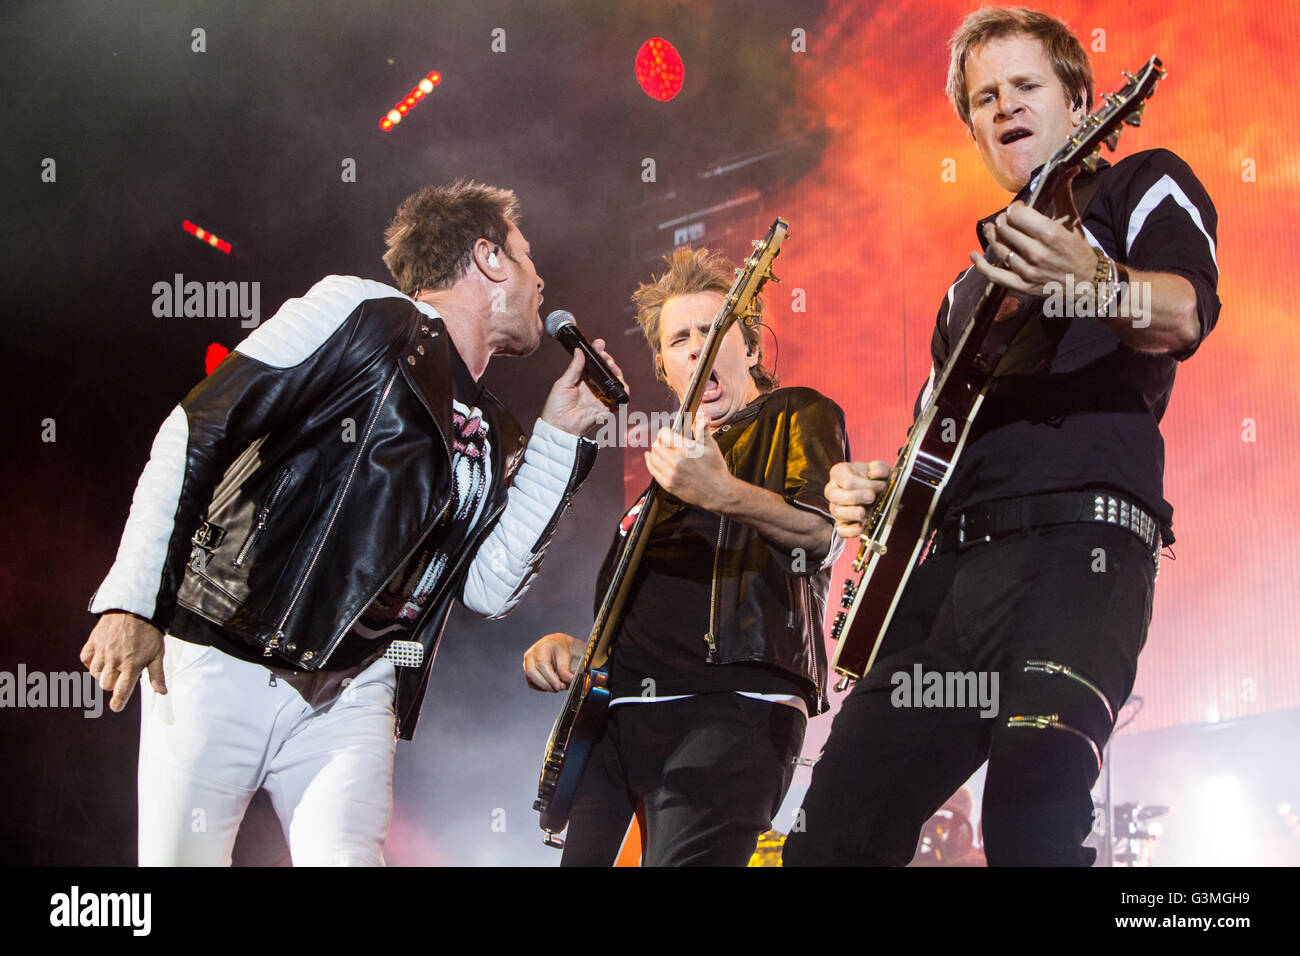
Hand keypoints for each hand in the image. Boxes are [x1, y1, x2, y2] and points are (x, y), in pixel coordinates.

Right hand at [79, 611, 165, 712]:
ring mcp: (102, 651)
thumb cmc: (149, 633)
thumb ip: (157, 675)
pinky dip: (91, 661)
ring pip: (95, 674)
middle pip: (106, 685)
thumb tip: (162, 693)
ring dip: (103, 673)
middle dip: (113, 684)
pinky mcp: (93, 641)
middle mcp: (115, 660)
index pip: (121, 692)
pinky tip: (101, 657)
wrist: (136, 607)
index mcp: (132, 666)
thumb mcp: (157, 653)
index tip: (116, 707)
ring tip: (113, 664)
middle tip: (121, 675)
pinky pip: (86, 659)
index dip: (118, 703)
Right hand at [523, 632, 584, 691]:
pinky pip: (532, 684)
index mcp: (541, 647)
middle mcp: (531, 655)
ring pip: (531, 680)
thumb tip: (569, 680)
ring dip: (545, 687)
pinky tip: (551, 685)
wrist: (556, 646)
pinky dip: (542, 688)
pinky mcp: (527, 672)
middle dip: (547, 684)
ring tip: (557, 686)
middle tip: (560, 687)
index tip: (559, 686)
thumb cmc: (560, 649)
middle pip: (532, 673)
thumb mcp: (566, 656)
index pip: (542, 664)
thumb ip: (566, 669)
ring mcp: (527, 664)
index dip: (550, 678)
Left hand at [539, 338, 627, 436]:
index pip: (593, 363)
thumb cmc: (556, 407)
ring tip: (612, 366)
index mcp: (582, 380)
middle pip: (606, 371)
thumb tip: (579, 351)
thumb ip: (574, 368)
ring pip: (615, 382)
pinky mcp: (606, 408)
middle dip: (608, 361)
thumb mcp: (563, 383)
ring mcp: (600, 397)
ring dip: (616, 372)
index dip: (598, 353)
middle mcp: (593, 387)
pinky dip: (623, 390)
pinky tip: (618, 381)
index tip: (599, 344)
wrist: (559, 426)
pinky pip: (619, 398)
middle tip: (605, 356)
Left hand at [643, 412, 735, 510]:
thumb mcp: (711, 446)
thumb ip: (703, 429)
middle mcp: (675, 461)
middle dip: (660, 441)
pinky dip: (651, 464)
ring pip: (653, 458)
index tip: (667, 432)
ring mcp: (671, 474)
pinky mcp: (668, 485)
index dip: (665, 431)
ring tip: (658, 450)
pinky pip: (653, 471)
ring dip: (654, 452)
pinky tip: (652, 460)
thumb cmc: (715, 468)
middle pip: (656, 445)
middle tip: (665, 442)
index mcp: (685, 449)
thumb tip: (703, 416)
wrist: (718, 492)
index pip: (663, 434)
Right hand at [825, 460, 891, 538]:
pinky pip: (841, 530)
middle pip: (836, 495)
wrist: (869, 488)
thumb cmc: (869, 477)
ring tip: (864, 513)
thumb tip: (877, 473)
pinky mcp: (841, 523)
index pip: (847, 480)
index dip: (865, 484)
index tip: (881, 485)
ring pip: (837, 512)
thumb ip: (879, 467)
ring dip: (852, 513)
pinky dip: (850, 531)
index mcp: (839, 473)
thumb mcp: (876, 467)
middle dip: (855, 497)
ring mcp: (836, 507)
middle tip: (871, 497)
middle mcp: (833, 490)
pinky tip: (860, 528)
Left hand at [969, 171, 1094, 296]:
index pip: (1017, 215)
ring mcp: (1028, 270)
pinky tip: (974, 255)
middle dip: (1003, 220)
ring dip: (992, 236)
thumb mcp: (1072, 219)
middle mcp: (1037, 252)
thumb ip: (1063, 193)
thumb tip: (1067, 168)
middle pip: (1006, 230)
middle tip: (1006, 219)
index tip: (1018, 209)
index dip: (1014, 209)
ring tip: (991, 229)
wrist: (1087, 280)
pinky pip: (995, 276)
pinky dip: (981, 266)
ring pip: (999, 249)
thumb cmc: (1078, 248)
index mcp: (1050, 233)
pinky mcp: (1022, 285)